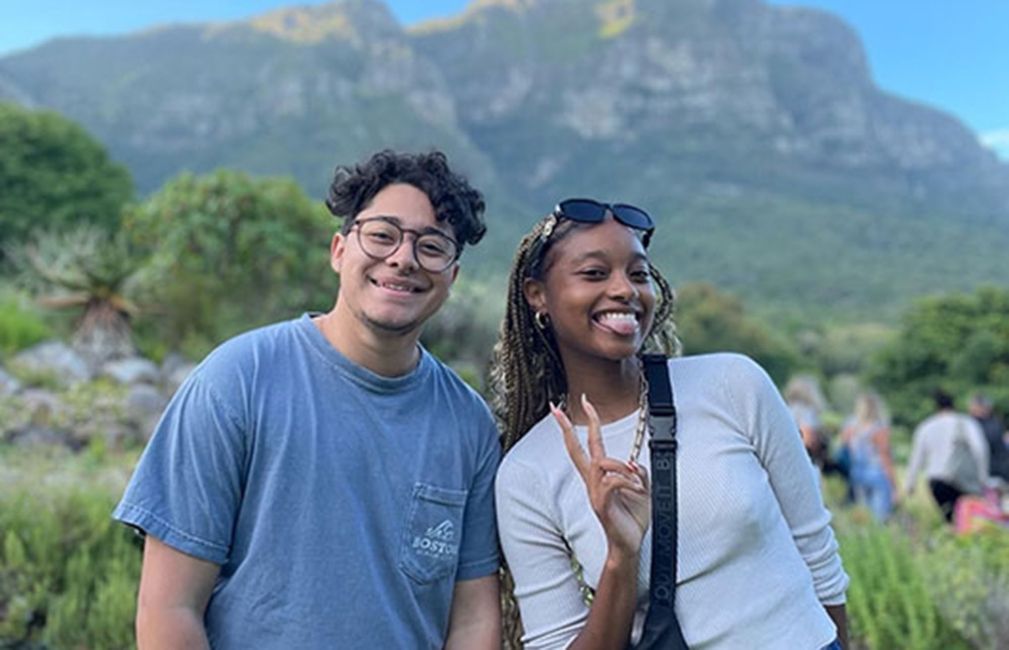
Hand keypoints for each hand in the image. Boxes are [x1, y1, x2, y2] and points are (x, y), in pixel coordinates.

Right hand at [552, 395, 650, 556]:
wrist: (629, 545)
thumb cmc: (633, 517)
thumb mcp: (643, 489)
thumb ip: (639, 473)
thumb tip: (634, 462)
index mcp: (601, 476)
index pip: (588, 445)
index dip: (586, 423)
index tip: (583, 402)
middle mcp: (593, 482)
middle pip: (577, 450)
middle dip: (567, 428)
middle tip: (557, 409)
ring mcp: (594, 493)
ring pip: (602, 463)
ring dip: (623, 467)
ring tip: (637, 483)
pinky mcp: (601, 505)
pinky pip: (611, 481)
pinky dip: (627, 481)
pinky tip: (636, 490)